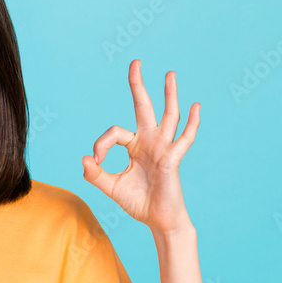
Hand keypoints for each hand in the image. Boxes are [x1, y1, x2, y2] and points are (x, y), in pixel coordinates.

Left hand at [81, 59, 199, 234]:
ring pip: (168, 116)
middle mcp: (150, 141)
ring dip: (169, 94)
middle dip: (138, 85)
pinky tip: (196, 106)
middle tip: (135, 62)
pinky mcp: (173, 159)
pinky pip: (184, 139)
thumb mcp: (111, 186)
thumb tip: (84, 159)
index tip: (96, 161)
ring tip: (170, 74)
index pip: (114, 133)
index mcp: (135, 146)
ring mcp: (163, 148)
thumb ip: (96, 174)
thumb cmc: (138, 202)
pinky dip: (192, 123)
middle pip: (143, 107)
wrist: (158, 220)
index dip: (100, 145)